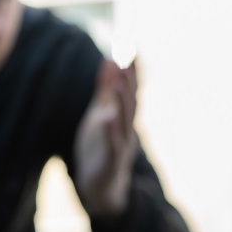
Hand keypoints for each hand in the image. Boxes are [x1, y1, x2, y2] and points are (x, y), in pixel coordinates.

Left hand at [74, 59, 139, 217]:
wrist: (99, 186)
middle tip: (128, 59)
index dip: (132, 68)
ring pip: (124, 122)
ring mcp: (120, 145)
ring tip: (121, 83)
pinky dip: (112, 132)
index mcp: (122, 116)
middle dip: (131, 81)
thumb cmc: (100, 148)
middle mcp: (126, 128)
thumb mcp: (101, 114)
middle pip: (131, 102)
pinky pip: (112, 146)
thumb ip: (105, 90)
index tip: (131, 44)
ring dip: (124, 103)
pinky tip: (108, 119)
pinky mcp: (110, 161)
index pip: (130, 89)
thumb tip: (110, 60)